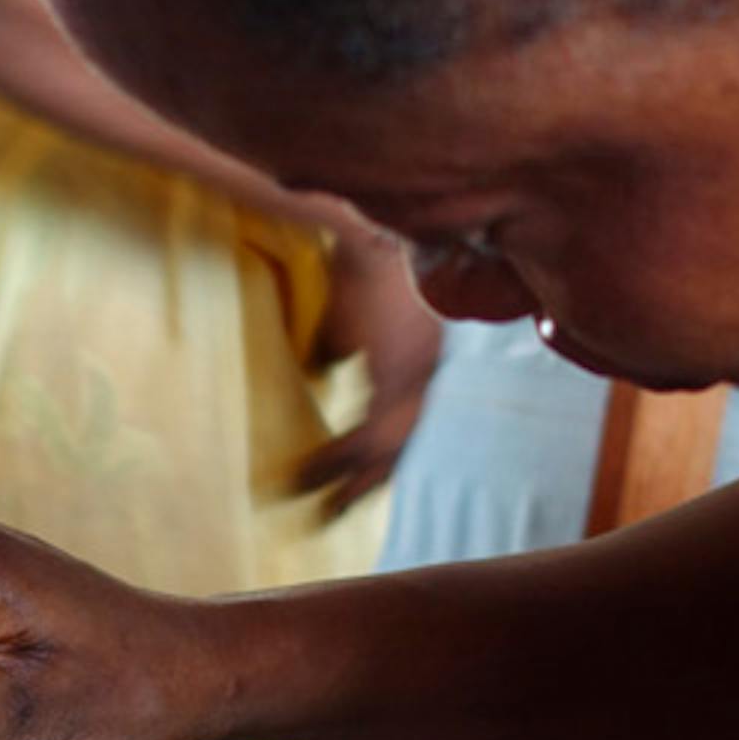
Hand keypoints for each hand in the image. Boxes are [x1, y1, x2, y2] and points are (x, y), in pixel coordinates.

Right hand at [297, 230, 441, 518]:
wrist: (371, 227)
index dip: (373, 452)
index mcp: (421, 352)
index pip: (400, 416)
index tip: (345, 481)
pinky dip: (338, 458)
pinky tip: (310, 473)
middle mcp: (429, 367)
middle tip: (332, 512)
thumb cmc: (359, 255)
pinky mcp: (400, 371)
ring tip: (318, 502)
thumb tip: (328, 364)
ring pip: (390, 444)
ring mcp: (419, 370)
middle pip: (400, 442)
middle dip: (365, 481)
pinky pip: (371, 432)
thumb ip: (343, 341)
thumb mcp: (350, 306)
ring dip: (351, 478)